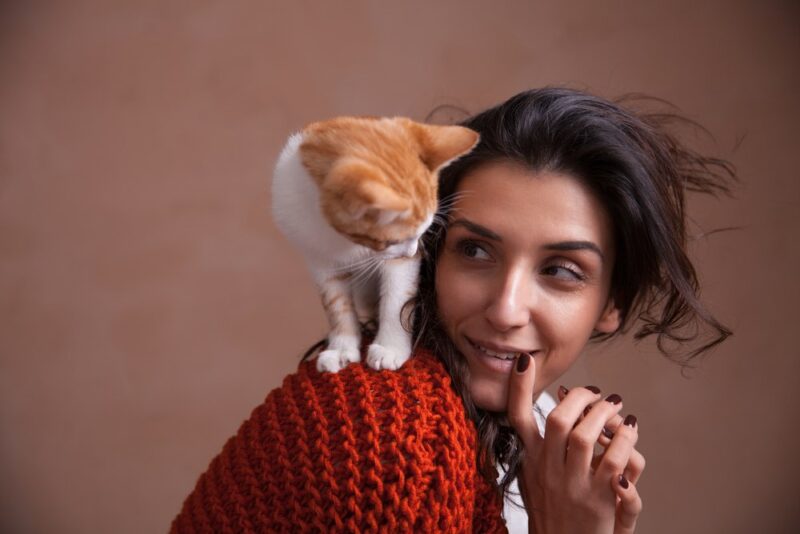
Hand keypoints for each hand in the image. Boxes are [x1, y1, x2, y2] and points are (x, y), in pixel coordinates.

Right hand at [507, 353, 643, 533]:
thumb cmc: (553, 511)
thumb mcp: (535, 475)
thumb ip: (541, 444)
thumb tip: (550, 406)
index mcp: (531, 460)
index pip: (517, 418)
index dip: (519, 387)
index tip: (524, 359)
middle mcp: (548, 470)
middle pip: (558, 420)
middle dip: (580, 398)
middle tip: (596, 394)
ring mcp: (573, 485)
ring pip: (586, 436)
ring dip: (605, 416)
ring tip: (617, 408)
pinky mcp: (598, 501)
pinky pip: (615, 462)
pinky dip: (625, 442)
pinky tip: (631, 433)